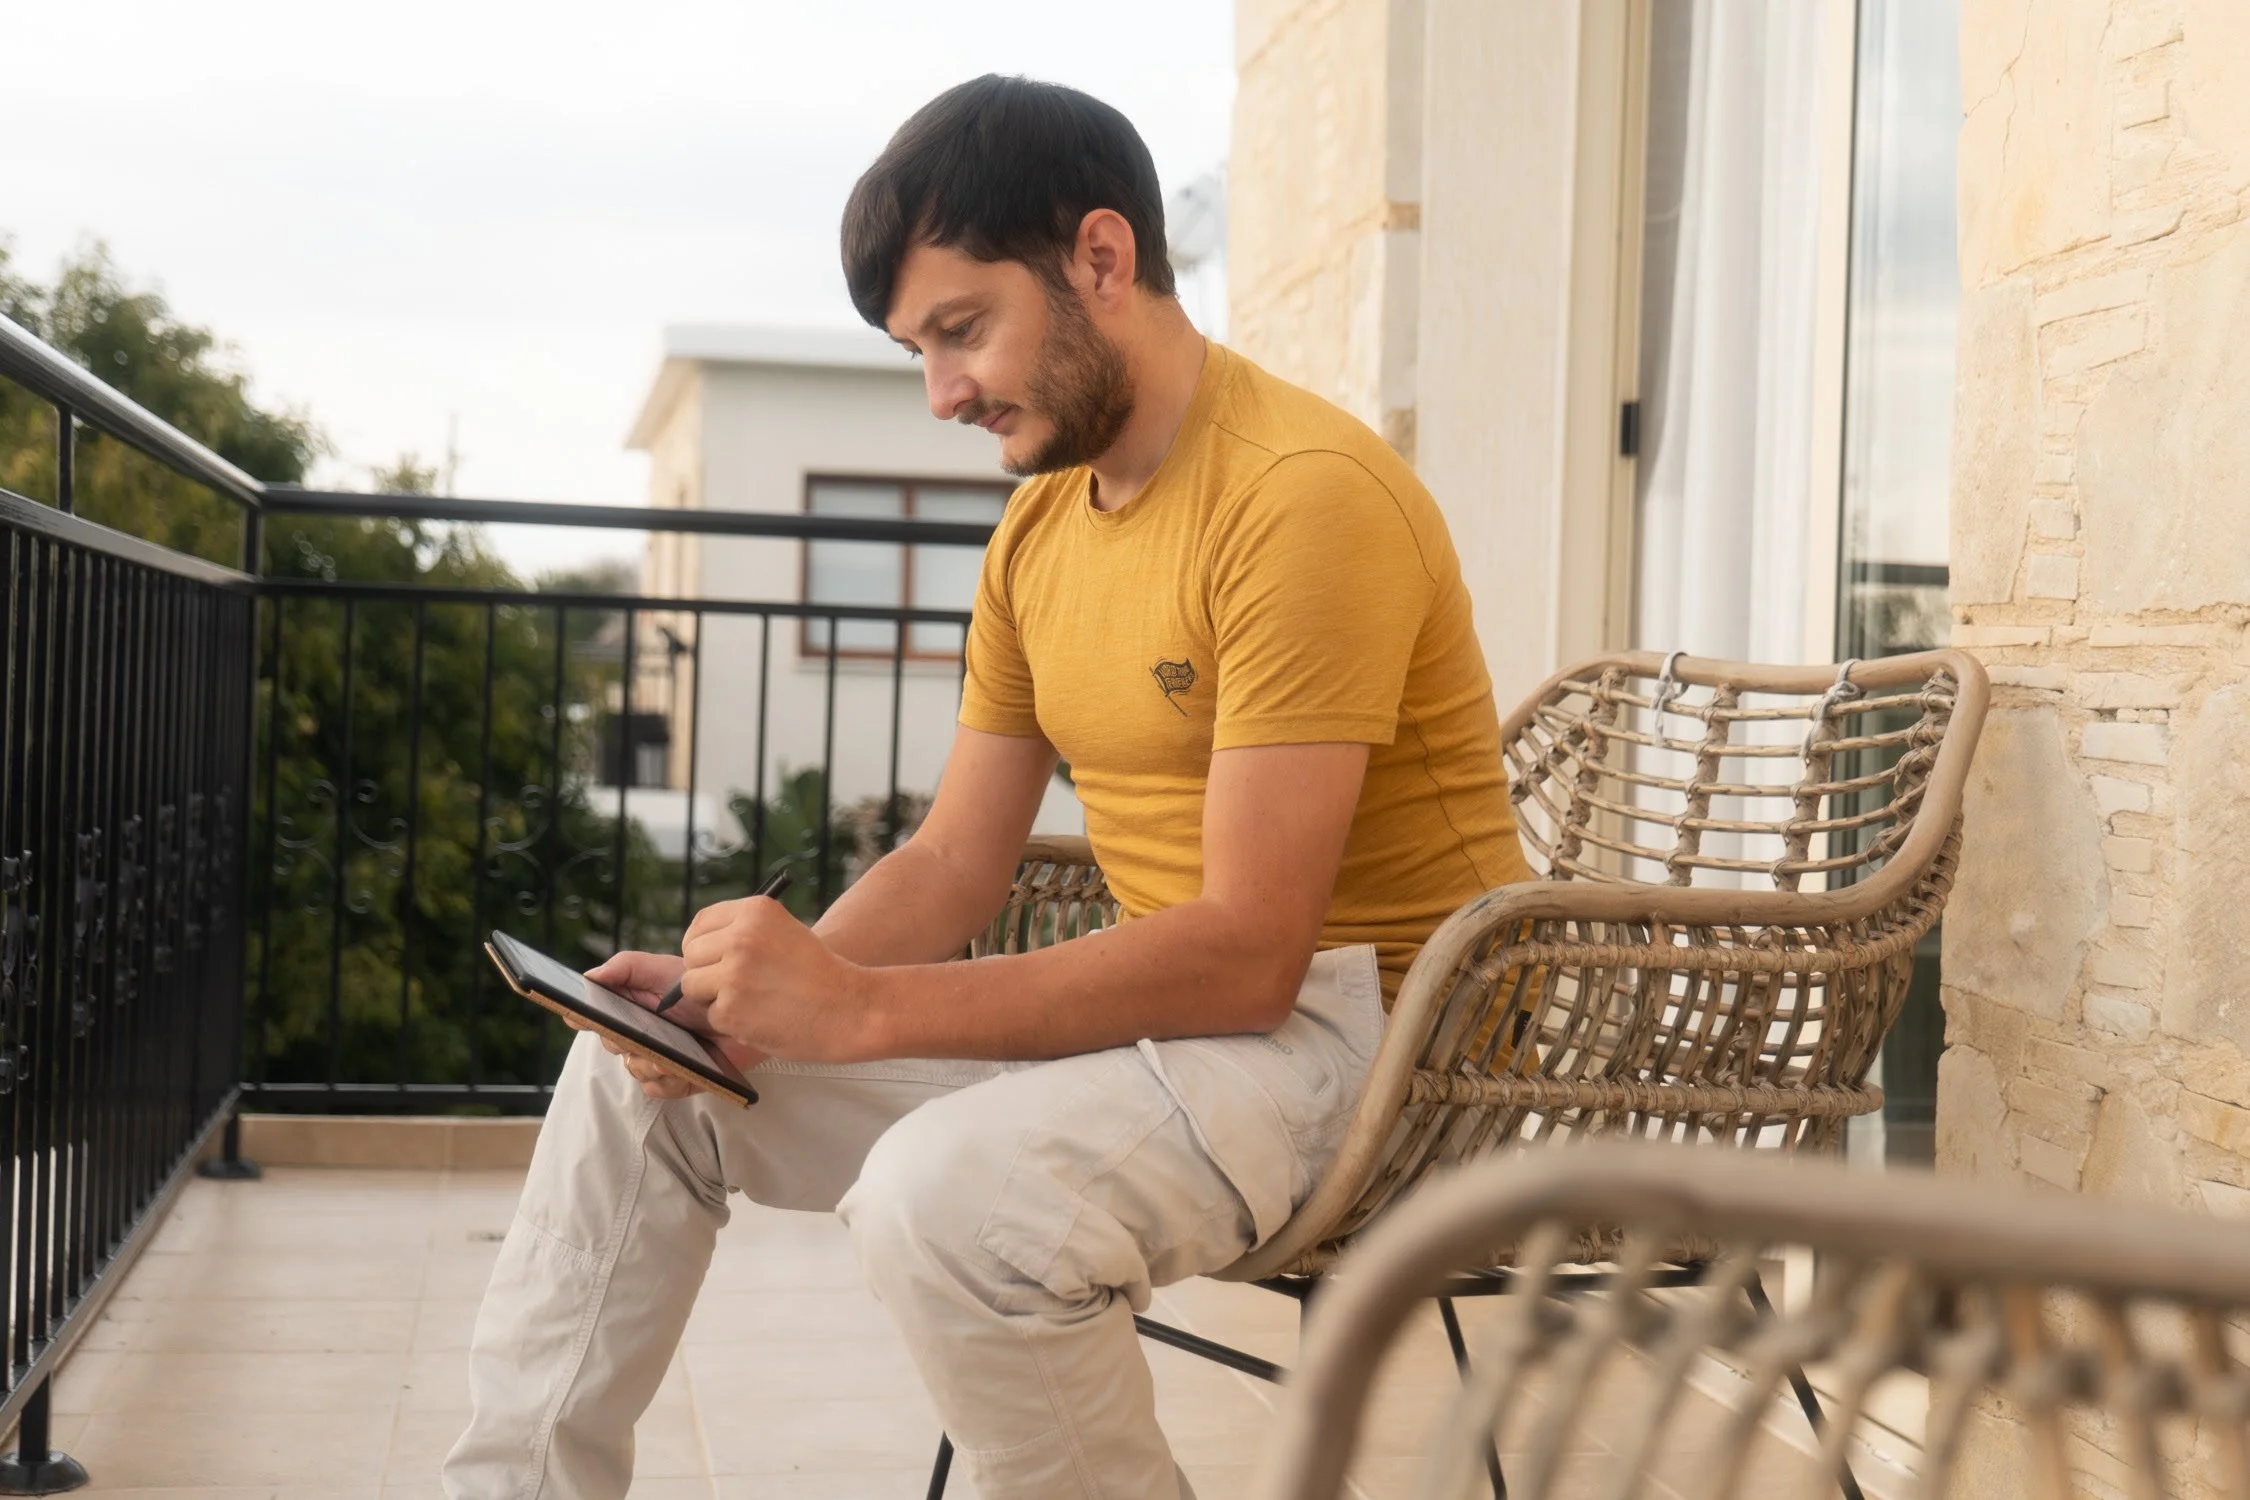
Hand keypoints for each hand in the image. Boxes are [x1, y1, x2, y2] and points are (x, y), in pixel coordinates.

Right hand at [580, 950, 763, 1100]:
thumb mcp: (663, 970)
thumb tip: (589, 978)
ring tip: (668, 1056)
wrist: (744, 1008)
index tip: (579, 1015)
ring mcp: (656, 1058)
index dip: (582, 1016)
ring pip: (635, 1069)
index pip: (594, 1016)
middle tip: (637, 1036)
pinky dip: (668, 1081)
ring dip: (649, 1063)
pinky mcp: (677, 1079)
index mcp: (628, 1008)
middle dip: (623, 1040)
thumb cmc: (702, 989)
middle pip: (613, 1044)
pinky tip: (683, 1069)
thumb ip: (625, 967)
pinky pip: (657, 1089)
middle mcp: (637, 1035)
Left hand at [679, 895, 874, 1063]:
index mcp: (755, 911)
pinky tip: (761, 1017)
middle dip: (707, 972)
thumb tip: (695, 948)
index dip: (702, 945)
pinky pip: (711, 1015)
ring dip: (714, 998)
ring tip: (751, 1000)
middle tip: (739, 985)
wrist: (851, 1009)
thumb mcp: (783, 932)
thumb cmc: (818, 974)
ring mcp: (734, 974)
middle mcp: (741, 937)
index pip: (701, 923)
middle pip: (691, 955)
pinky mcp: (731, 1009)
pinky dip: (731, 1021)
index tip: (713, 959)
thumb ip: (742, 932)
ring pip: (693, 986)